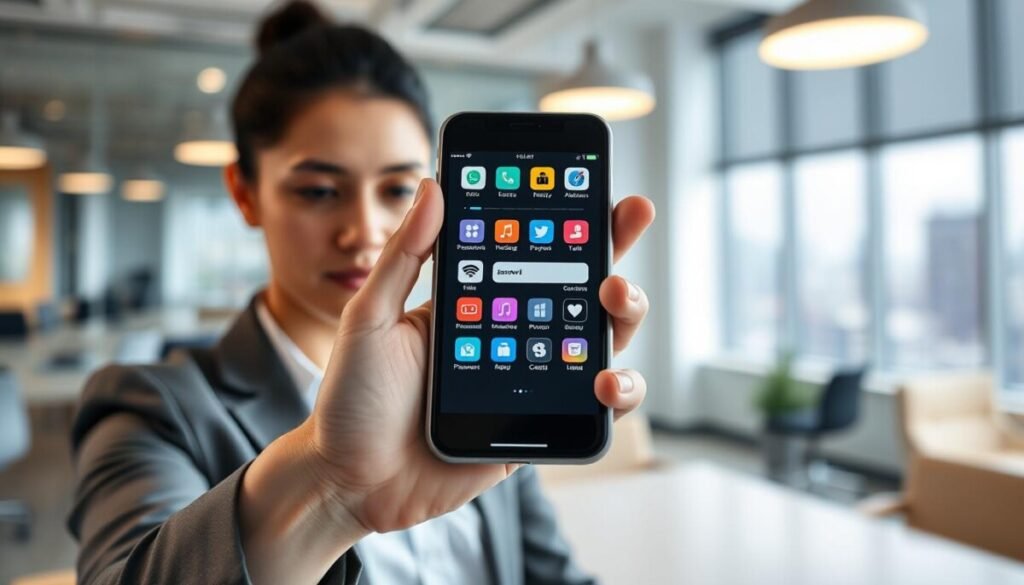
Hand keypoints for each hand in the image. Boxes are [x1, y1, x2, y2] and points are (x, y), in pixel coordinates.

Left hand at [304, 179, 654, 533]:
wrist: (351, 481)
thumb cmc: (352, 398)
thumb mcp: (369, 317)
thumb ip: (403, 255)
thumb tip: (433, 186)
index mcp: (476, 303)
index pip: (532, 251)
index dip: (572, 220)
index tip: (601, 188)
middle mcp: (512, 337)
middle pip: (581, 288)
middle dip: (614, 252)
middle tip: (627, 222)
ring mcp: (531, 383)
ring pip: (601, 343)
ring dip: (626, 316)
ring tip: (615, 301)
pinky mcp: (538, 429)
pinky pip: (593, 408)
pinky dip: (617, 392)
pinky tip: (604, 382)